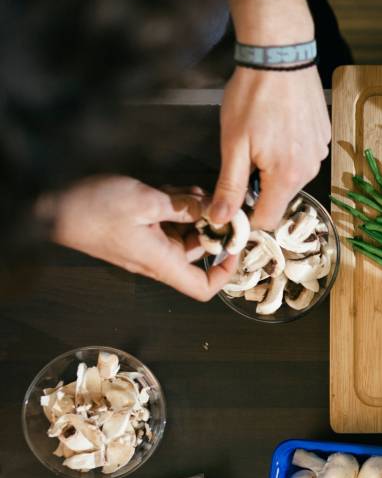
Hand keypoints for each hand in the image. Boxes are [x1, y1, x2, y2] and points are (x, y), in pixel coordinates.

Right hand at [50, 176, 237, 300]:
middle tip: (218, 202)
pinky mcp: (137, 228)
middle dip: (211, 227)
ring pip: (184, 231)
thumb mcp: (145, 202)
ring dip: (193, 212)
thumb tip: (212, 211)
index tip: (235, 247)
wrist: (51, 204)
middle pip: (198, 252)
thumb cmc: (94, 208)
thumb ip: (183, 207)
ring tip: (192, 192)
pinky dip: (176, 207)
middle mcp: (157, 257)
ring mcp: (146, 243)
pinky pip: (166, 222)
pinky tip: (175, 190)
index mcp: (161, 261)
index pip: (202, 288)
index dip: (224, 273)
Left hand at [215, 66, 329, 229]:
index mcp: (286, 176)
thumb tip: (220, 219)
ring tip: (261, 137)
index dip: (245, 217)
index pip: (267, 220)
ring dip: (273, 169)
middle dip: (259, 189)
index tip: (230, 202)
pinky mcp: (322, 136)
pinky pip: (303, 157)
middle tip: (241, 158)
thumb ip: (230, 186)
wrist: (281, 55)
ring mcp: (319, 152)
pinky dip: (288, 151)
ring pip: (291, 177)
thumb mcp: (233, 144)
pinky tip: (277, 127)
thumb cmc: (253, 96)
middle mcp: (309, 169)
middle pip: (280, 198)